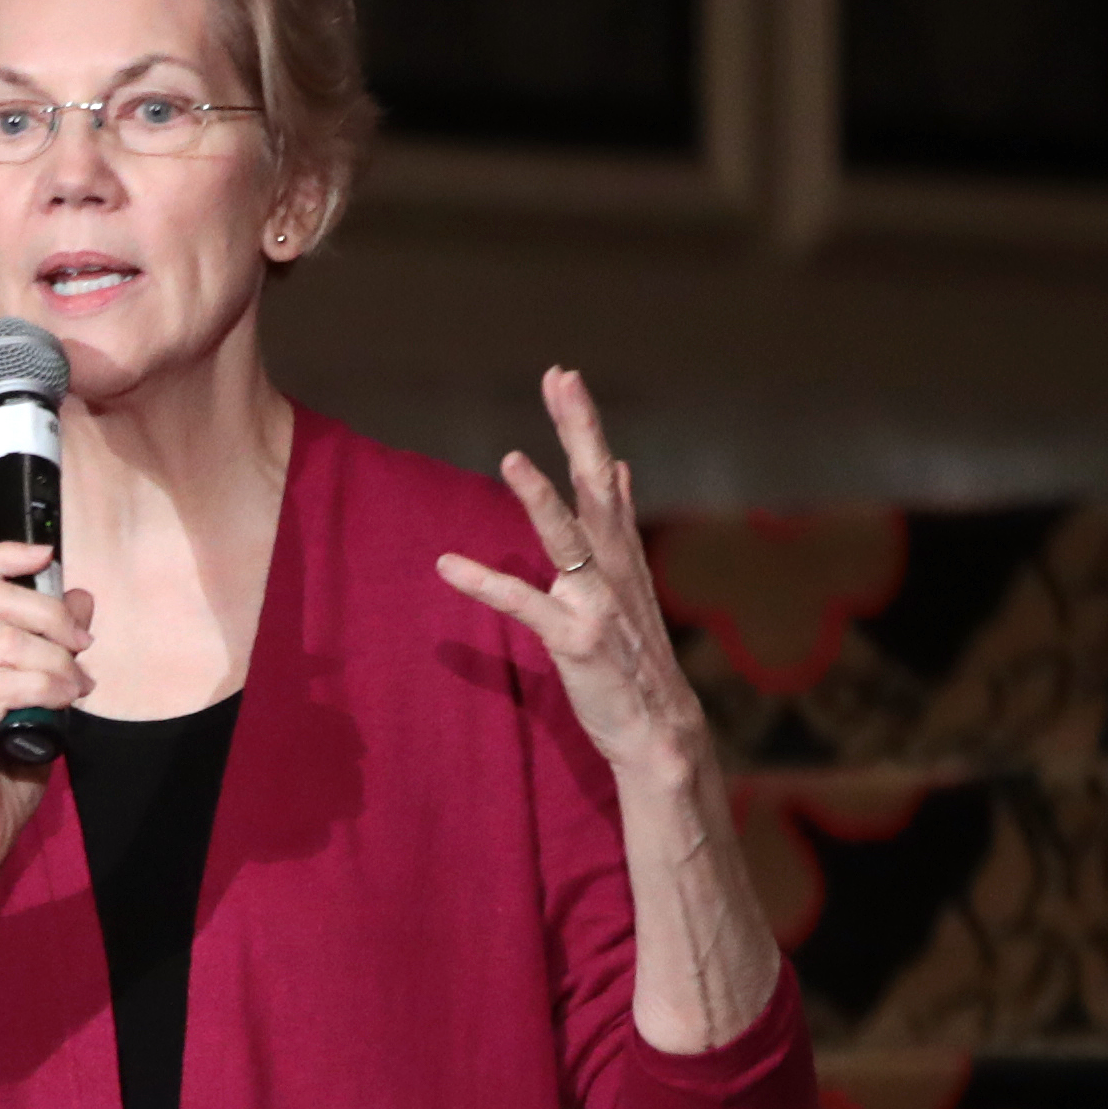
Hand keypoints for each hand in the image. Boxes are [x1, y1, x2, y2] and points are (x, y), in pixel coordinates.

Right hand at [0, 541, 89, 882]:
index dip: (5, 555)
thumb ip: (55, 651)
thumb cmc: (3, 776)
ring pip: (3, 643)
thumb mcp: (42, 702)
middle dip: (51, 615)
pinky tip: (64, 702)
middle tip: (82, 648)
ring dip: (56, 659)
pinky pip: (1, 686)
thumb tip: (80, 600)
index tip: (47, 555)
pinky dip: (44, 686)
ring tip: (78, 688)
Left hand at [436, 366, 711, 793]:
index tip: (564, 378)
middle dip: (578, 431)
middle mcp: (616, 569)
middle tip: (561, 378)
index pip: (603, 476)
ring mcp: (598, 604)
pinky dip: (486, 583)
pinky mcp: (576, 641)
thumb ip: (619, 525)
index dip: (583, 427)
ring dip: (541, 499)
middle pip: (597, 487)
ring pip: (568, 539)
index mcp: (622, 553)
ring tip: (511, 458)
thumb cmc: (634, 658)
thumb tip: (619, 467)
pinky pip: (525, 606)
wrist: (658, 730)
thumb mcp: (628, 583)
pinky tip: (449, 566)